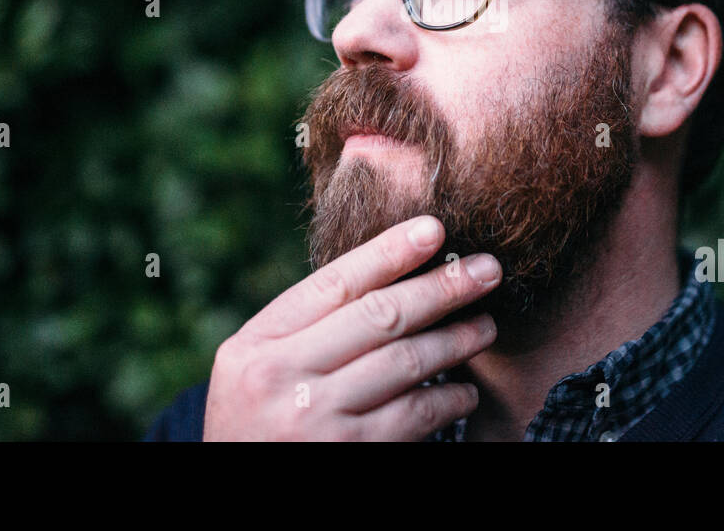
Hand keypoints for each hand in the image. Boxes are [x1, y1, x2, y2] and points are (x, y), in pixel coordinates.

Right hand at [203, 215, 500, 440]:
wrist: (236, 494)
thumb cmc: (258, 425)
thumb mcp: (256, 371)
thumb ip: (306, 330)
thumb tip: (389, 273)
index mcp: (255, 346)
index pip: (334, 285)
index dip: (388, 252)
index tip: (434, 229)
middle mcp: (281, 378)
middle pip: (378, 316)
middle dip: (441, 287)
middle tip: (487, 269)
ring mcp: (315, 419)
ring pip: (405, 362)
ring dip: (456, 340)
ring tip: (486, 326)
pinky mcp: (350, 455)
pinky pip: (414, 415)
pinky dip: (448, 399)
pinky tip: (466, 391)